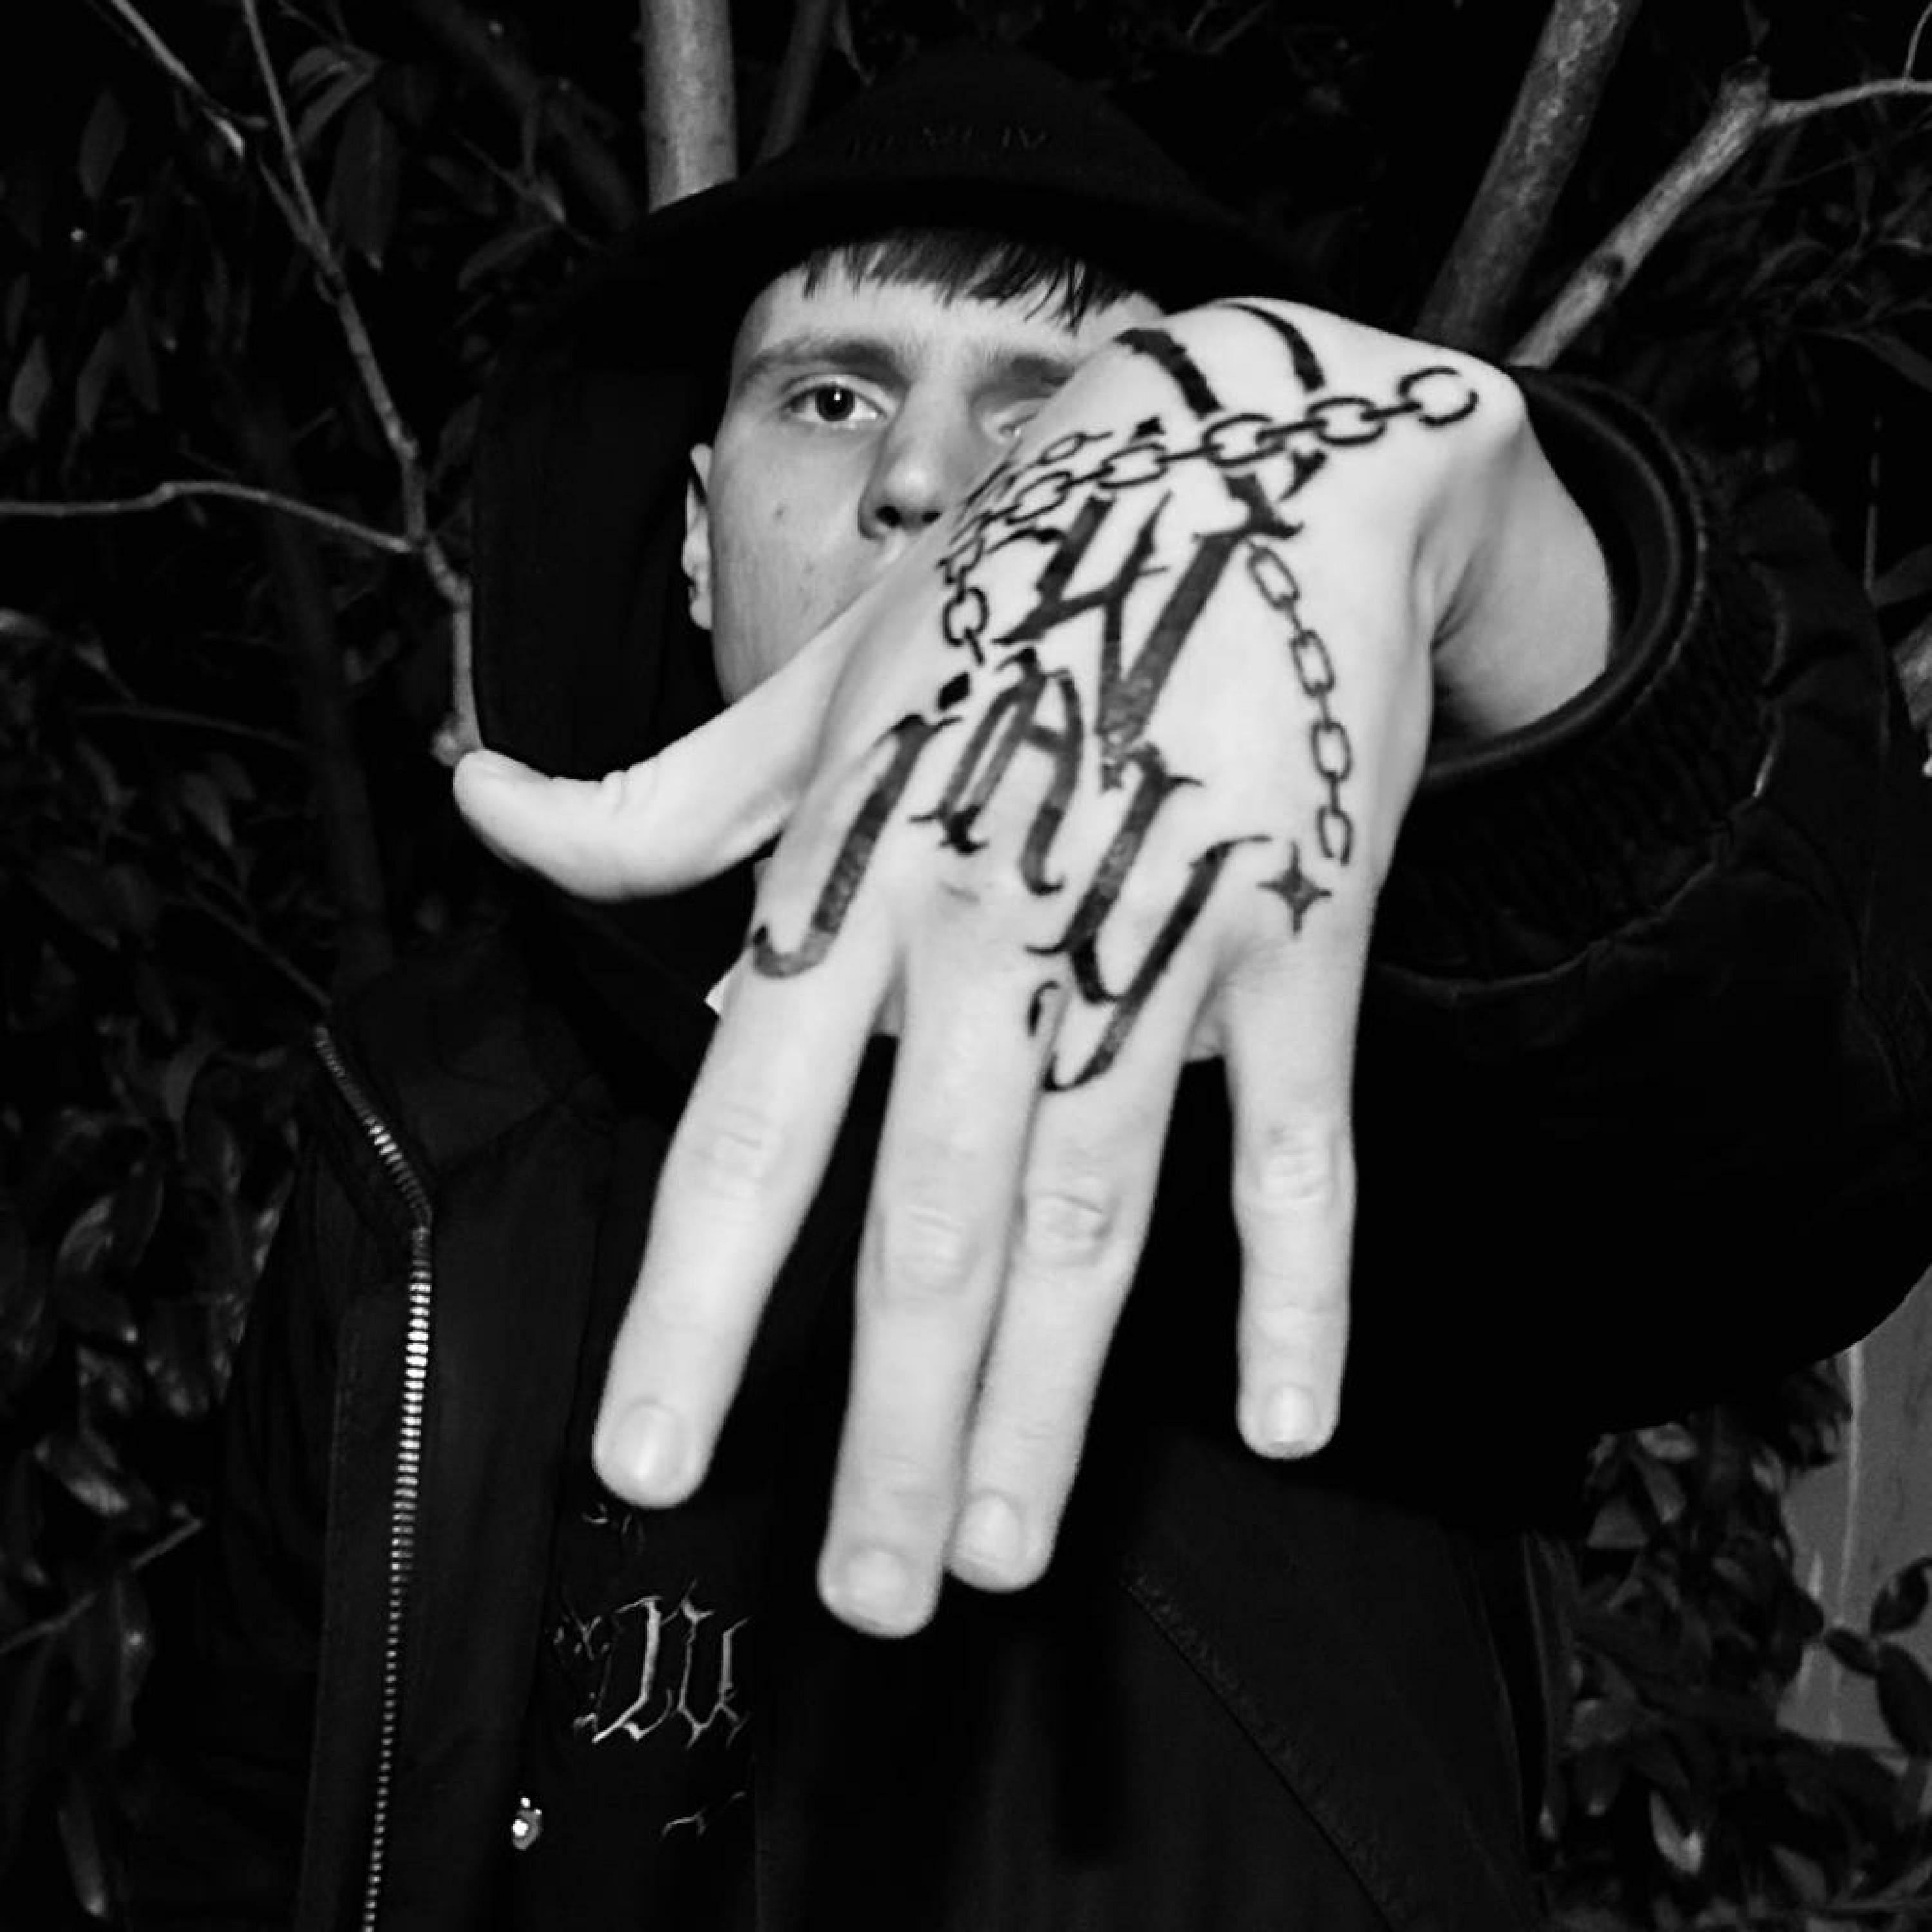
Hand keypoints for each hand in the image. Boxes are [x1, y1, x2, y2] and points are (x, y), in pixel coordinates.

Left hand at [455, 300, 1609, 1634]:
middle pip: (930, 1220)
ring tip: (1011, 1554)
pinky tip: (1291, 1423)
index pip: (747, 1127)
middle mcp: (987, 927)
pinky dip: (1301, 1283)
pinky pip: (1299, 1142)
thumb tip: (483, 809)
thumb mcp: (818, 670)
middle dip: (894, 1429)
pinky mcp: (1303, 939)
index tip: (653, 1464)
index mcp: (853, 873)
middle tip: (871, 1601)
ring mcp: (1154, 937)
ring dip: (1055, 1400)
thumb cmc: (1010, 584)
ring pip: (1094, 1210)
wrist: (1248, 460)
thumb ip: (658, 792)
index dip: (695, 1309)